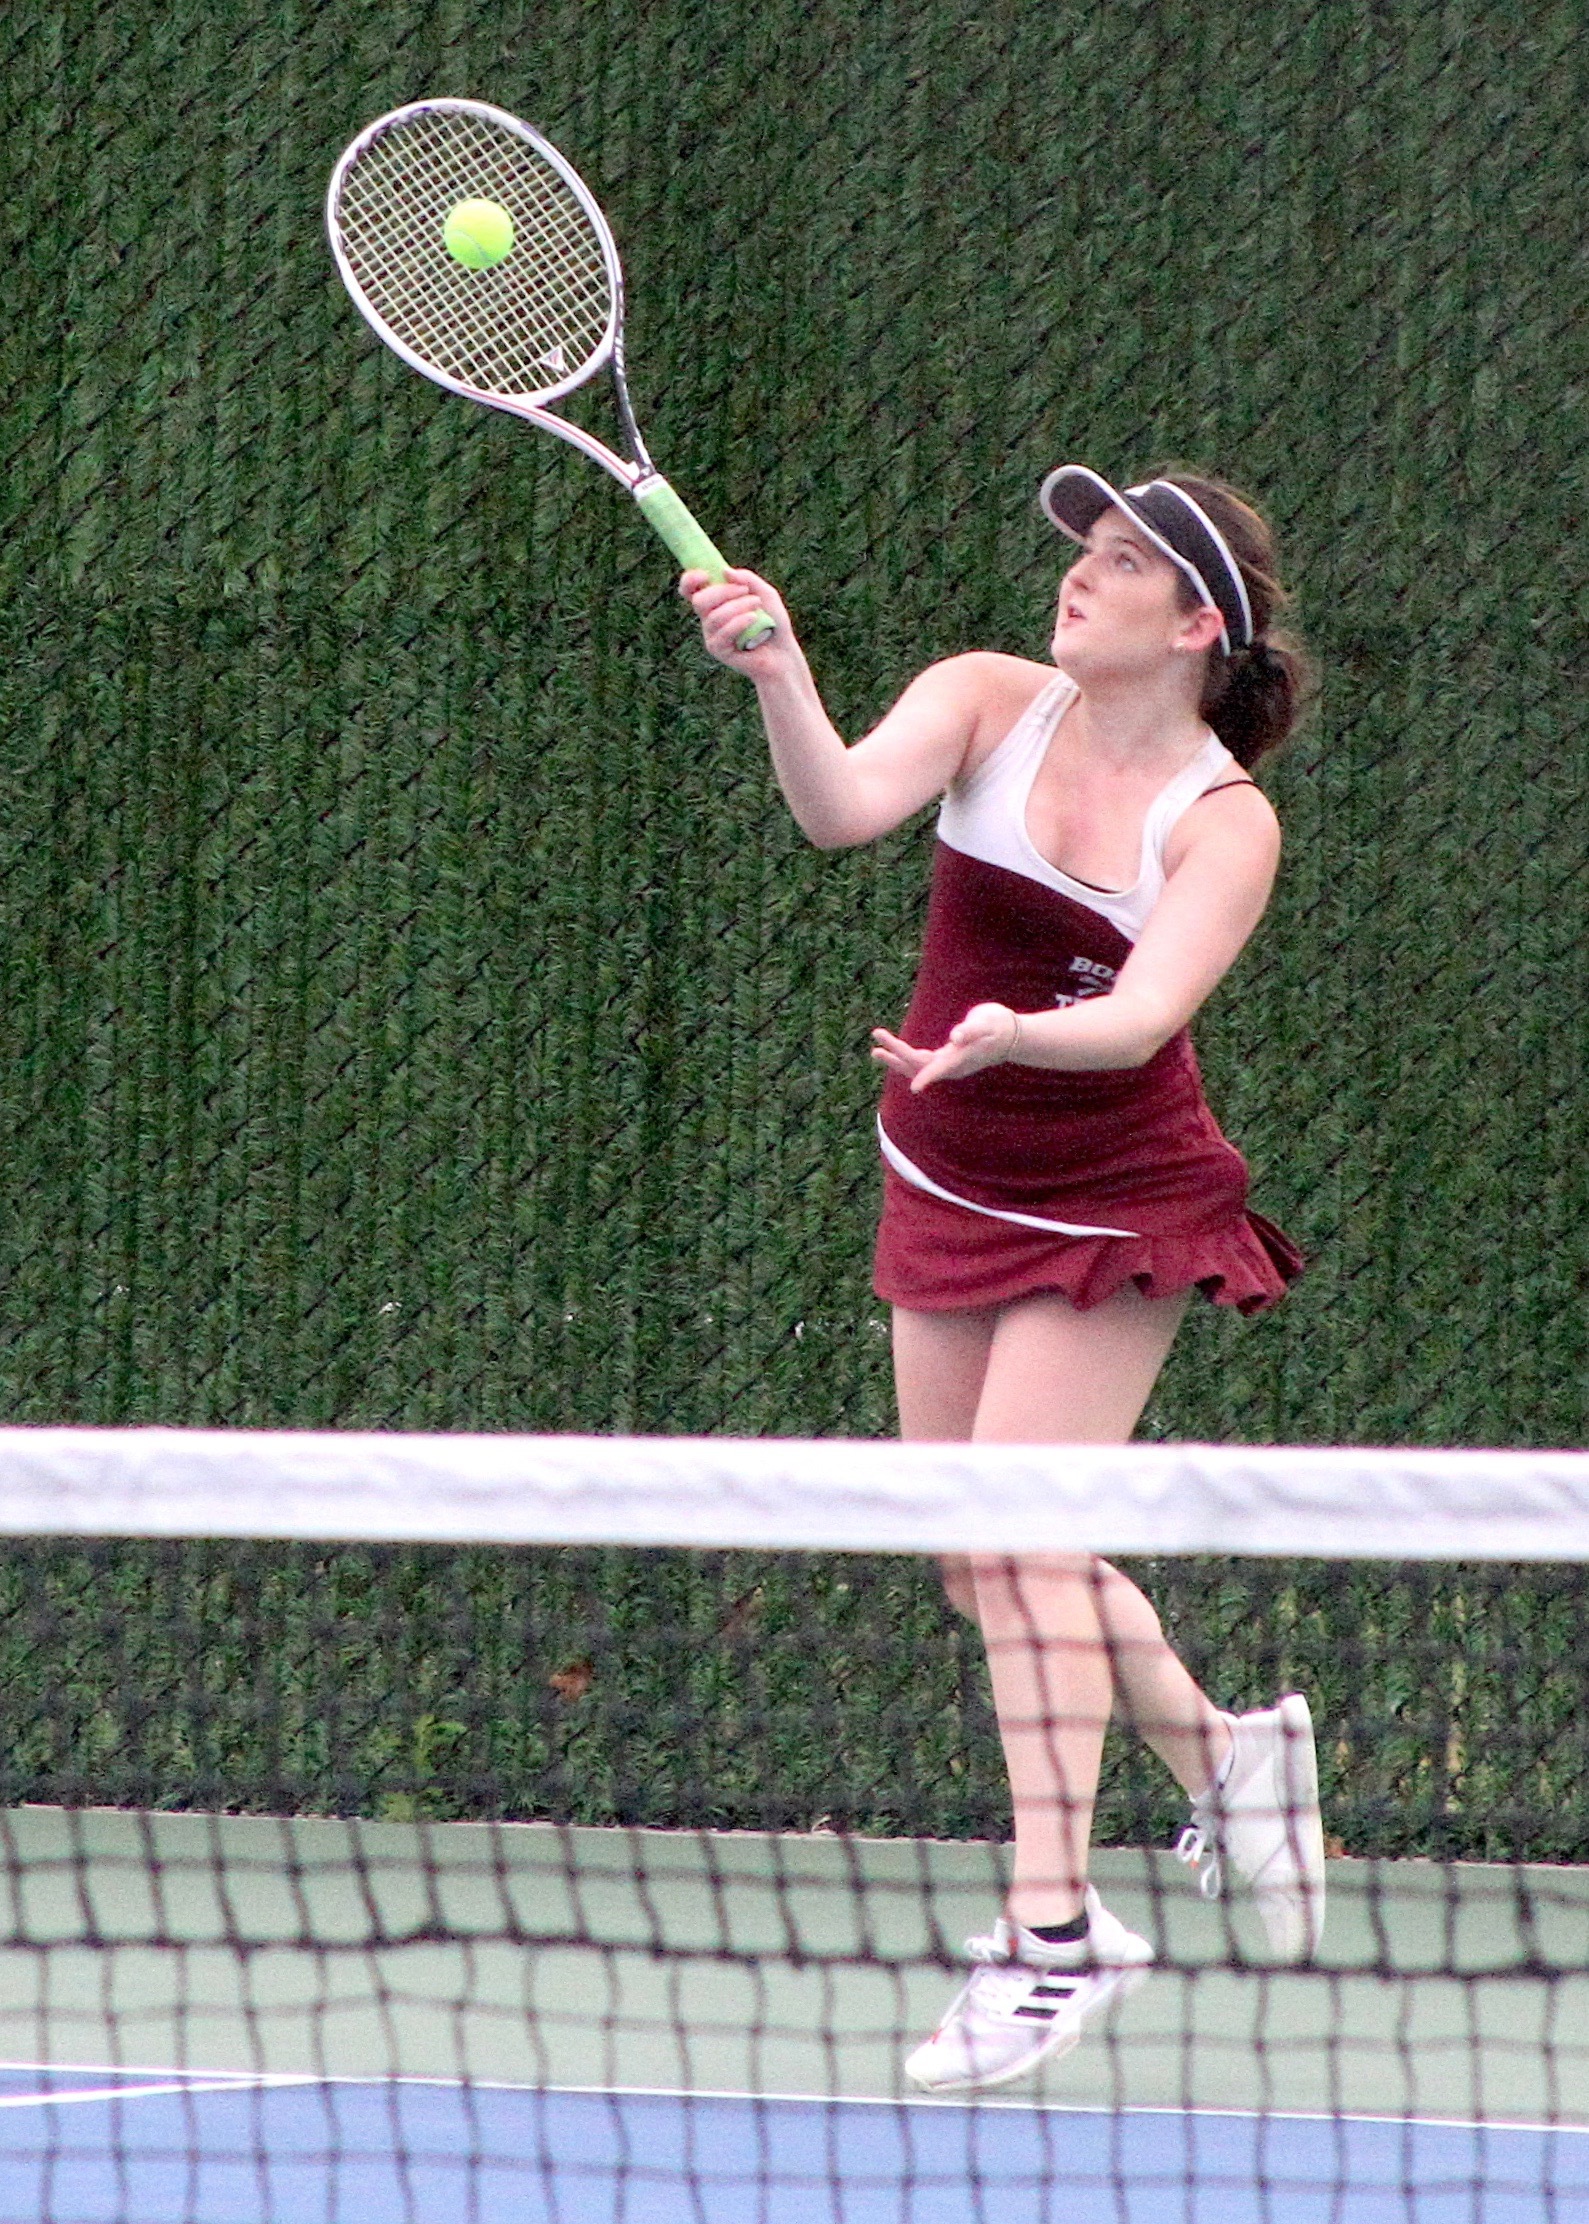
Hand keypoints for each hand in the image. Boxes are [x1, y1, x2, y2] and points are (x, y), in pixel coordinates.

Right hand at [681, 567, 793, 673]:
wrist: (783, 651)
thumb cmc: (773, 621)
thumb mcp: (764, 593)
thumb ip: (747, 579)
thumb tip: (725, 571)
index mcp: (714, 601)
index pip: (690, 589)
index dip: (690, 580)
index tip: (705, 575)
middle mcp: (708, 618)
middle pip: (699, 600)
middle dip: (723, 592)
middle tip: (745, 591)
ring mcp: (712, 635)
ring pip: (713, 617)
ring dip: (738, 606)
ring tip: (757, 605)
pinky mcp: (718, 650)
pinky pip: (722, 634)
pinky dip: (739, 622)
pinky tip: (754, 619)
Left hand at [871, 1003, 1020, 1091]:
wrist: (1009, 1036)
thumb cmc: (997, 1025)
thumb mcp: (985, 1022)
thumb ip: (970, 1030)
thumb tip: (955, 1037)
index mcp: (959, 1058)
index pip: (939, 1068)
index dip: (927, 1076)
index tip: (915, 1088)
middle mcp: (950, 1065)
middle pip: (918, 1066)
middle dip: (896, 1054)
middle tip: (876, 1043)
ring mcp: (947, 1064)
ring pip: (917, 1066)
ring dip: (896, 1059)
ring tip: (875, 1051)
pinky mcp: (946, 1059)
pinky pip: (921, 1062)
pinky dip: (906, 1057)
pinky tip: (895, 1052)